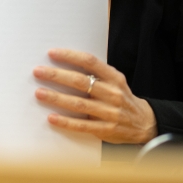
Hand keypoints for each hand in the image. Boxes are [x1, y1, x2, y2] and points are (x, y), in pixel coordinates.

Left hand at [33, 48, 156, 144]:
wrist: (144, 123)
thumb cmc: (121, 98)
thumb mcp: (115, 82)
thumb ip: (96, 74)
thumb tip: (65, 65)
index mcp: (114, 78)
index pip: (90, 62)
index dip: (70, 56)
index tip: (51, 53)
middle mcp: (113, 93)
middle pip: (81, 82)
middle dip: (57, 76)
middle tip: (38, 72)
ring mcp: (110, 112)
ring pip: (79, 104)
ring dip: (57, 98)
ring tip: (39, 93)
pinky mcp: (106, 130)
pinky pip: (83, 125)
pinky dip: (66, 122)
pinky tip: (51, 118)